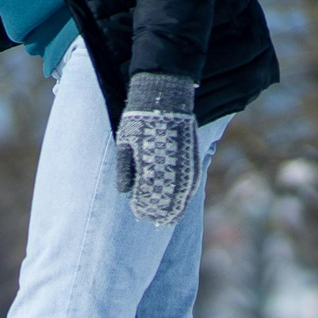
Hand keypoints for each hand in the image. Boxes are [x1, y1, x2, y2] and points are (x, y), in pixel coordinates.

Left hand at [114, 72, 199, 226]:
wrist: (163, 97)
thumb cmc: (138, 119)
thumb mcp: (124, 142)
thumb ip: (124, 168)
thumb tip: (124, 191)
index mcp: (147, 161)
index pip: (145, 194)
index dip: (142, 206)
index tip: (138, 213)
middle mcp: (167, 164)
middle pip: (164, 198)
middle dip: (158, 211)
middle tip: (153, 221)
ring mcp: (183, 160)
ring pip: (181, 193)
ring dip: (175, 208)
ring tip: (168, 220)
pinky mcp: (193, 155)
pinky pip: (192, 181)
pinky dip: (187, 195)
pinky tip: (182, 203)